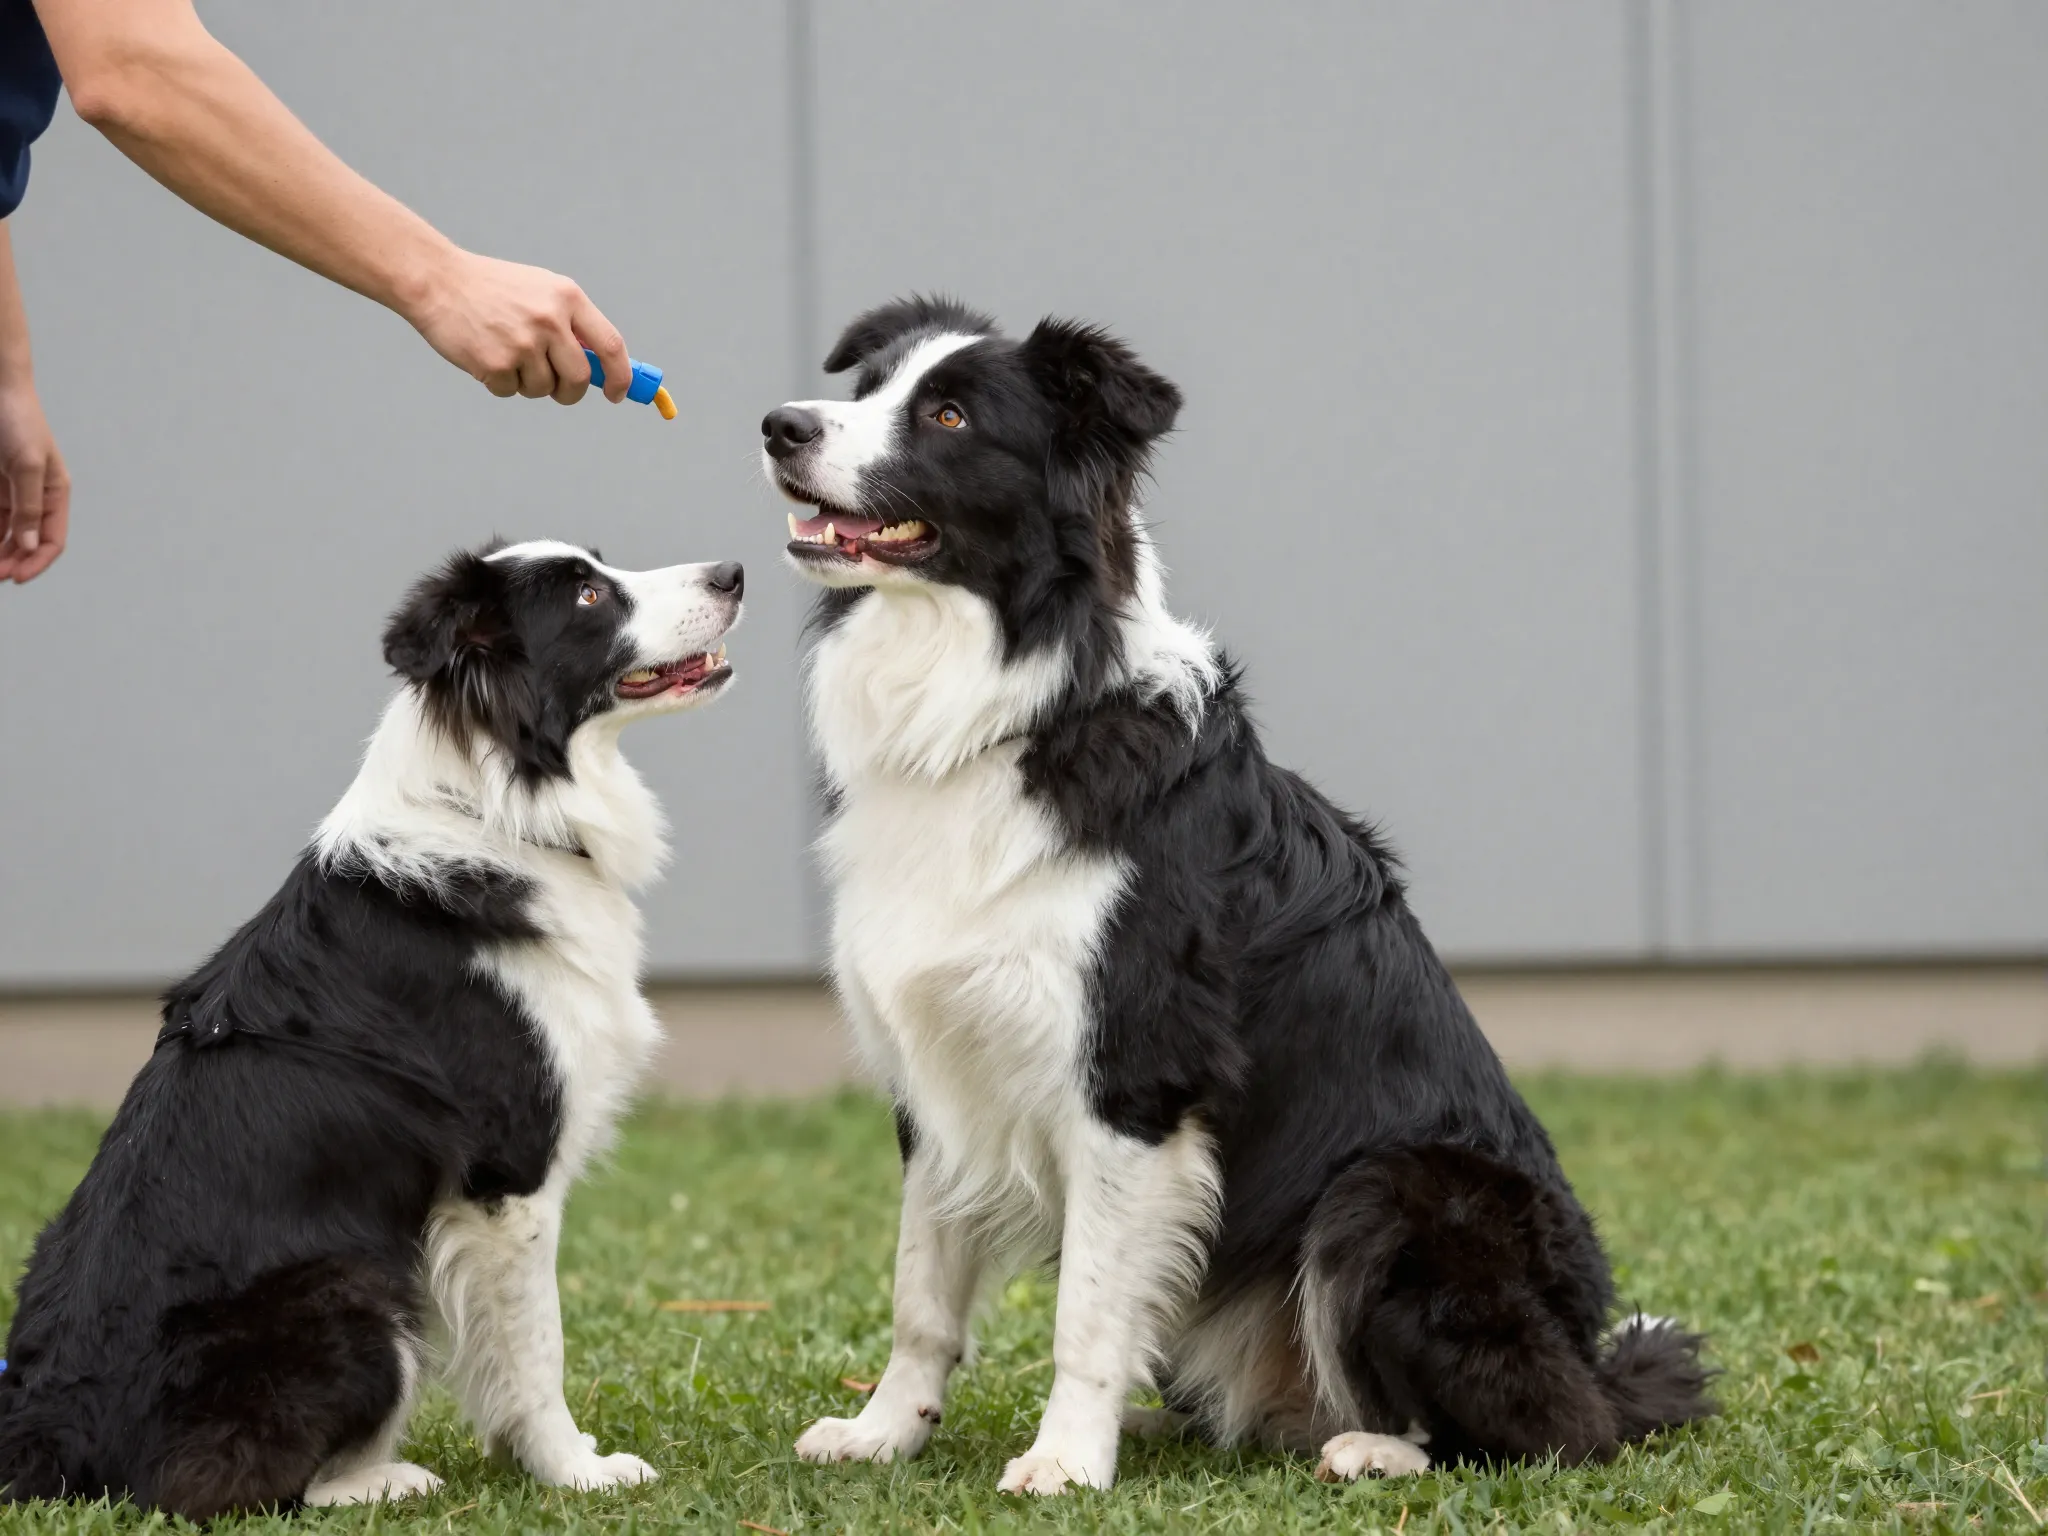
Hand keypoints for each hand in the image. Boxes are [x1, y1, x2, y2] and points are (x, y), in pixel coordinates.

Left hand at [0, 381, 68, 583]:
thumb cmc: (16, 421)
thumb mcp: (25, 464)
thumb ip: (28, 507)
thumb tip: (31, 546)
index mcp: (54, 493)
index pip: (52, 539)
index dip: (37, 562)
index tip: (15, 578)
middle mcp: (36, 496)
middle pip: (28, 542)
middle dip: (12, 561)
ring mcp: (13, 491)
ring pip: (7, 533)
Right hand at [401, 248, 631, 406]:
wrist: (438, 280)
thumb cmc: (492, 288)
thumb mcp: (540, 290)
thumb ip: (571, 324)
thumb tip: (601, 367)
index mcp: (567, 298)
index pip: (610, 346)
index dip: (621, 376)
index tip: (617, 393)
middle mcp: (549, 320)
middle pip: (579, 379)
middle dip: (570, 392)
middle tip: (558, 389)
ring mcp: (523, 343)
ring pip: (544, 389)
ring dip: (529, 383)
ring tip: (507, 354)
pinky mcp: (496, 364)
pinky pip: (511, 392)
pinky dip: (501, 383)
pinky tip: (486, 355)